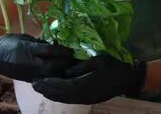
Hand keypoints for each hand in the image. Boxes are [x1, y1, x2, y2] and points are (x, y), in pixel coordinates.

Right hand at [0, 34, 76, 81]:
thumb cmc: (7, 43)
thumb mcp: (23, 38)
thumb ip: (39, 42)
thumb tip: (56, 44)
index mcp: (27, 49)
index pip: (50, 51)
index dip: (63, 50)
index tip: (73, 48)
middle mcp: (28, 63)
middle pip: (53, 66)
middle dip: (65, 63)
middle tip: (76, 59)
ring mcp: (28, 73)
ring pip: (50, 75)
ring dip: (61, 71)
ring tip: (70, 67)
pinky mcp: (27, 79)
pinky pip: (43, 79)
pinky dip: (53, 76)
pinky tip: (60, 73)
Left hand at [32, 55, 146, 103]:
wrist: (127, 78)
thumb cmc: (113, 66)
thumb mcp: (96, 61)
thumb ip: (79, 67)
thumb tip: (65, 71)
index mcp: (85, 85)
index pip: (62, 86)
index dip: (48, 84)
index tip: (37, 81)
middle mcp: (84, 95)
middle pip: (61, 95)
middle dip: (46, 90)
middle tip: (32, 85)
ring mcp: (87, 99)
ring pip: (65, 99)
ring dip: (52, 94)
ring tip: (40, 88)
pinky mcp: (89, 99)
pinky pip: (71, 99)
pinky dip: (60, 96)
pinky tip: (55, 92)